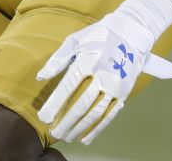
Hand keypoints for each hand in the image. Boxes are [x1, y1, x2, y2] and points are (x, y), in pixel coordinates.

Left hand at [35, 12, 171, 145]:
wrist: (130, 34)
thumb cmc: (97, 35)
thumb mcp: (74, 41)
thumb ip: (57, 60)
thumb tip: (41, 77)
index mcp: (89, 61)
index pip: (68, 86)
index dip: (55, 104)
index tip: (43, 117)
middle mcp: (103, 75)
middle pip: (82, 104)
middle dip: (66, 121)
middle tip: (53, 133)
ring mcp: (115, 86)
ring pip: (96, 113)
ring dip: (80, 128)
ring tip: (66, 137)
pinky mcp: (123, 93)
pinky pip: (110, 115)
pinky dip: (98, 129)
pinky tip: (85, 138)